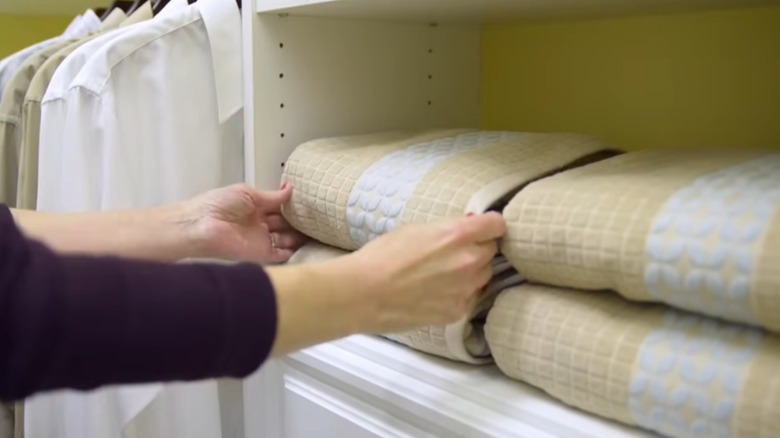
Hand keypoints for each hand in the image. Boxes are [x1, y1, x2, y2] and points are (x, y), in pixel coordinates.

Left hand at [182, 183, 307, 263]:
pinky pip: (280, 255)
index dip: (293, 206)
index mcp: (255, 207)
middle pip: (285, 224)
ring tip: (317, 232)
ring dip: (298, 236)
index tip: (310, 204)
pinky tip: (304, 246)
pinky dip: (292, 252)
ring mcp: (261, 240)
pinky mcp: (261, 254)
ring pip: (286, 239)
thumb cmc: (218, 205)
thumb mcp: (248, 193)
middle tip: (318, 220)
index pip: (280, 207)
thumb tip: (290, 189)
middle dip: (299, 222)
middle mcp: (260, 224)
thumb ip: (272, 196)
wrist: (200, 226)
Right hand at [339, 212, 505, 333]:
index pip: (497, 225)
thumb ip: (448, 229)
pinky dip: (460, 294)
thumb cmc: (382, 257)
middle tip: (453, 253)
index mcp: (458, 235)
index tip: (482, 229)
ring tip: (442, 275)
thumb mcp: (416, 229)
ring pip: (483, 276)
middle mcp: (469, 261)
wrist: (363, 293)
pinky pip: (470, 298)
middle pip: (491, 251)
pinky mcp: (457, 311)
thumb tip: (465, 230)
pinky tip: (436, 292)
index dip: (489, 226)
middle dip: (477, 250)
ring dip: (471, 273)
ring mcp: (466, 289)